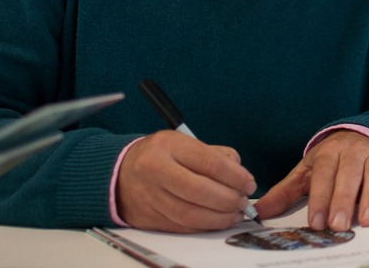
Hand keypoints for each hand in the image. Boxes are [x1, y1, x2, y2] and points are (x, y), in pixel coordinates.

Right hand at [116, 130, 256, 231]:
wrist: (119, 173)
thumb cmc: (158, 155)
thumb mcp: (183, 142)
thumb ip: (214, 154)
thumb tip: (239, 173)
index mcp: (168, 146)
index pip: (210, 163)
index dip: (236, 176)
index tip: (249, 183)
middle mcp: (156, 170)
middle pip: (202, 191)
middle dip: (230, 199)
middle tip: (243, 201)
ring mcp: (151, 196)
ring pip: (192, 214)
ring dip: (220, 217)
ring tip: (235, 214)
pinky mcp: (149, 218)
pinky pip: (183, 226)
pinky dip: (205, 226)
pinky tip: (217, 221)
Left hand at [255, 130, 368, 230]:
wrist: (362, 134)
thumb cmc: (331, 161)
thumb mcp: (307, 172)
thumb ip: (285, 192)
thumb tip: (258, 211)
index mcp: (327, 153)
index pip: (322, 174)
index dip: (319, 197)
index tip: (316, 222)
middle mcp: (352, 152)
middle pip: (347, 176)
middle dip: (343, 201)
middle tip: (338, 225)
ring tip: (367, 221)